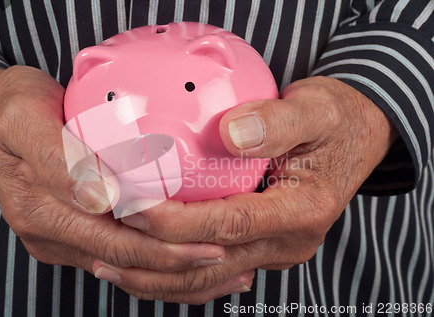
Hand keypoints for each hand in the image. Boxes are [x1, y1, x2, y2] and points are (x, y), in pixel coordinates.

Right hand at [0, 66, 240, 291]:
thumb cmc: (9, 108)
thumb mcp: (25, 116)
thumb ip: (61, 159)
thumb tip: (103, 199)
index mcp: (39, 202)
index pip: (111, 232)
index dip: (160, 240)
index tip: (205, 238)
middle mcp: (47, 228)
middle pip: (122, 256)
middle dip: (175, 261)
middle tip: (223, 254)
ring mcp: (54, 237)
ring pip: (120, 265)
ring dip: (169, 272)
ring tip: (219, 269)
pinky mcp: (64, 236)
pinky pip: (111, 257)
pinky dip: (149, 265)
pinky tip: (183, 262)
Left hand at [106, 76, 397, 303]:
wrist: (356, 135)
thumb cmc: (336, 120)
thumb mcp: (315, 109)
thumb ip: (277, 122)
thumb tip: (231, 135)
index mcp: (302, 211)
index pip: (228, 225)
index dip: (177, 221)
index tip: (134, 206)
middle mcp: (288, 242)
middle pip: (210, 263)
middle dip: (154, 256)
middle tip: (106, 241)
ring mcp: (274, 250)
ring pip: (208, 279)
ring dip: (158, 277)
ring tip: (111, 267)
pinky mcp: (261, 246)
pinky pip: (214, 270)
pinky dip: (177, 273)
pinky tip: (145, 266)